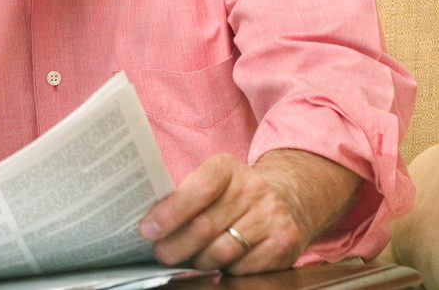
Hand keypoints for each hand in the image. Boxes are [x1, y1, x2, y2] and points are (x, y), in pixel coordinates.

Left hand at [138, 153, 314, 274]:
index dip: (170, 212)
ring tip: (191, 258)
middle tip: (161, 253)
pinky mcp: (284, 243)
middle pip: (204, 227)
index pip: (198, 190)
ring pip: (221, 252)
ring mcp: (272, 216)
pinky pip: (242, 268)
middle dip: (175, 246)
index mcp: (228, 168)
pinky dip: (225, 269)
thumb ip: (185, 196)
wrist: (290, 197)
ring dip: (199, 261)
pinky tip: (220, 262)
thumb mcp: (214, 180)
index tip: (148, 230)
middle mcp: (254, 188)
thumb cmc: (236, 193)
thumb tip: (150, 225)